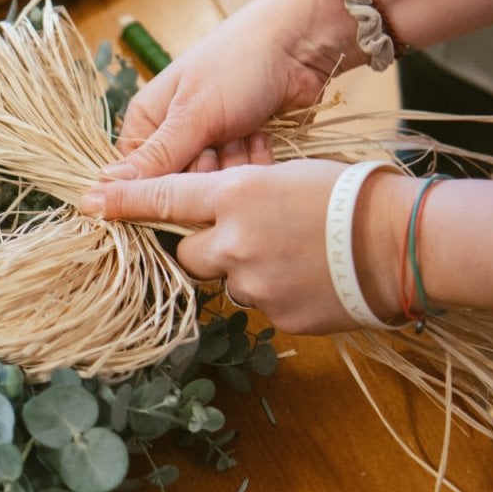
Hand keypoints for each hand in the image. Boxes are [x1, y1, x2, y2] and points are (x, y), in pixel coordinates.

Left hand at [80, 160, 414, 334]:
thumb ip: (241, 195)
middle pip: (188, 254)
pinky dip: (278, 291)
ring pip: (227, 281)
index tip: (89, 202)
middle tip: (248, 234)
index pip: (163, 199)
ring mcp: (254, 284)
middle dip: (207, 247)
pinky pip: (261, 304)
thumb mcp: (286, 175)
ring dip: (248, 270)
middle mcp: (234, 242)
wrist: (403, 242)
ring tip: (296, 253)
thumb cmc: (351, 194)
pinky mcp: (277, 316)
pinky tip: (312, 276)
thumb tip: (218, 216)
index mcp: (236, 195)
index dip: (123, 201)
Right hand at [107, 0, 357, 178]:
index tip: (189, 167)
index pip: (138, 175)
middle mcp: (174, 132)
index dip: (163, 183)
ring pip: (213, 183)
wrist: (299, 44)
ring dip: (234, 165)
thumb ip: (155, 156)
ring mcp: (209, 140)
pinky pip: (240, 175)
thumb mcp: (193, 113)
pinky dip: (254, 161)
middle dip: (207, 171)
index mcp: (148, 118)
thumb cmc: (238, 65)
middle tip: (224, 143)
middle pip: (179, 183)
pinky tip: (263, 135)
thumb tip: (102, 189)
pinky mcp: (240, 145)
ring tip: (247, 132)